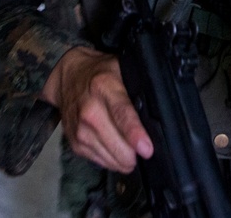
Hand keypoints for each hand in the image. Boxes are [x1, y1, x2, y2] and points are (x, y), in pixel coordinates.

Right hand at [41, 46, 153, 172]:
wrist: (70, 78)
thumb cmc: (102, 74)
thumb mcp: (123, 70)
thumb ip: (139, 88)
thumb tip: (159, 111)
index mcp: (104, 87)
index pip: (121, 113)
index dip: (135, 134)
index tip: (147, 149)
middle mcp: (89, 110)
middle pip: (115, 143)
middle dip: (133, 154)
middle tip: (145, 151)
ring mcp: (79, 129)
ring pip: (108, 157)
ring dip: (123, 159)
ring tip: (132, 151)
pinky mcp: (74, 143)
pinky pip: (99, 161)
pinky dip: (111, 160)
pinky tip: (118, 151)